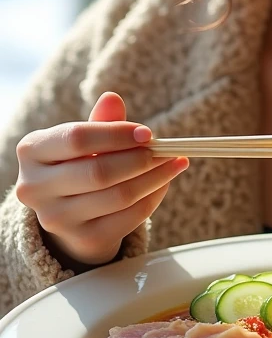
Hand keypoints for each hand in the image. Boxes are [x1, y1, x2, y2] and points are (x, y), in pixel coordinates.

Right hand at [15, 92, 187, 266]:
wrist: (69, 213)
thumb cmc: (78, 164)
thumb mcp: (84, 140)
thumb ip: (100, 121)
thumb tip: (112, 98)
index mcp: (31, 151)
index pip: (77, 139)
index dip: (116, 134)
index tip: (147, 133)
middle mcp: (35, 187)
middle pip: (99, 171)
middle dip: (139, 159)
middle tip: (165, 150)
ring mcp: (56, 218)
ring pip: (118, 196)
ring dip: (154, 178)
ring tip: (174, 163)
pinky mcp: (83, 238)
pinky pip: (129, 217)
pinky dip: (153, 197)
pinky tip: (164, 183)